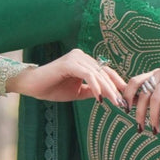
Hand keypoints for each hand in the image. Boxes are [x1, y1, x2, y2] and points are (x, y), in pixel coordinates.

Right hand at [7, 51, 126, 106]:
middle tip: (124, 104)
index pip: (106, 72)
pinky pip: (88, 75)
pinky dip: (96, 86)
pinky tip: (100, 98)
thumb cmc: (53, 88)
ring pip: (99, 74)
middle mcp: (82, 56)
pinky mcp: (69, 63)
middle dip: (116, 90)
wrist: (33, 87)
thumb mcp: (78, 92)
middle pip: (105, 73)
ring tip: (115, 103)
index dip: (117, 85)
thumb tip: (109, 96)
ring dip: (108, 90)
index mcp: (85, 62)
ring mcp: (76, 57)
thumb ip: (92, 91)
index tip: (126, 99)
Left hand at [123, 64, 159, 132]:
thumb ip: (151, 100)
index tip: (126, 112)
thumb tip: (133, 108)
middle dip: (139, 112)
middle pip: (143, 92)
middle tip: (139, 128)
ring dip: (153, 116)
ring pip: (155, 97)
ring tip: (154, 129)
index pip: (134, 82)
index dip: (127, 96)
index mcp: (155, 74)